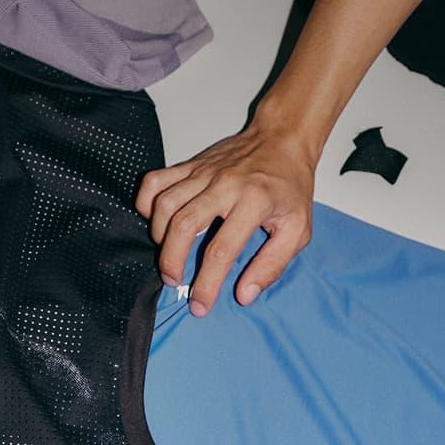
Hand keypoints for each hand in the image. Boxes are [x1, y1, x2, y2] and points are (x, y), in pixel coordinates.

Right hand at [135, 117, 314, 315]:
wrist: (282, 139)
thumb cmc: (289, 186)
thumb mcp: (297, 230)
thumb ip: (272, 265)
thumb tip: (244, 294)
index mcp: (254, 201)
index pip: (222, 251)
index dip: (207, 284)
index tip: (200, 305)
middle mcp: (225, 184)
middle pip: (183, 226)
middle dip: (172, 262)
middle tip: (174, 282)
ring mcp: (203, 172)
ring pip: (165, 204)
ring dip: (159, 237)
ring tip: (168, 256)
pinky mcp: (189, 165)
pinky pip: (155, 182)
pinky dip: (146, 204)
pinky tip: (157, 222)